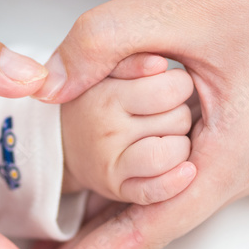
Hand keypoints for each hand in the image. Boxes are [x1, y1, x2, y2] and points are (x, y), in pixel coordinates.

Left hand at [29, 0, 248, 248]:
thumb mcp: (182, 4)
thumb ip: (103, 41)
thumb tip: (45, 84)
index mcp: (237, 154)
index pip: (146, 233)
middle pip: (156, 215)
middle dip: (91, 240)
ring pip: (173, 183)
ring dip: (120, 192)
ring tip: (56, 218)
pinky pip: (193, 158)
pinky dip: (149, 160)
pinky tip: (116, 156)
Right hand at [61, 56, 194, 203]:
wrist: (62, 142)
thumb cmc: (95, 100)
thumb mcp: (107, 67)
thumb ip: (132, 57)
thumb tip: (159, 64)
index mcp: (106, 94)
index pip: (172, 87)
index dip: (179, 84)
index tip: (167, 86)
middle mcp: (107, 130)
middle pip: (179, 119)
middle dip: (178, 112)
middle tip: (158, 112)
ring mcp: (111, 163)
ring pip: (175, 152)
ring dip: (179, 144)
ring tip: (162, 136)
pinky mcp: (118, 189)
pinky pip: (156, 191)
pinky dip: (176, 182)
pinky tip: (185, 170)